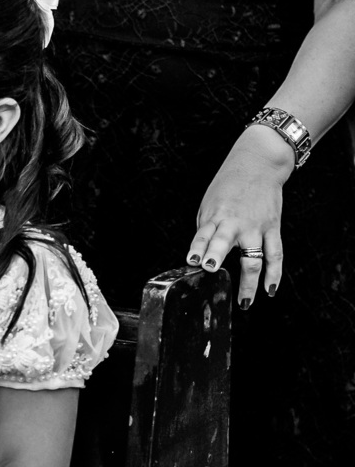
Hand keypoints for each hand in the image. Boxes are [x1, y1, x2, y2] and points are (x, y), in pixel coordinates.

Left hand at [187, 125, 293, 307]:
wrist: (258, 164)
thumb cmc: (228, 186)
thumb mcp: (209, 204)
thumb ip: (206, 228)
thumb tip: (202, 254)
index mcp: (214, 216)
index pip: (203, 234)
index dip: (197, 248)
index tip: (192, 261)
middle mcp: (234, 222)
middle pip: (225, 242)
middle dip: (217, 256)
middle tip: (212, 271)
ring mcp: (255, 227)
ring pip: (253, 257)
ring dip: (249, 281)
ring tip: (245, 301)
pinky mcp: (272, 228)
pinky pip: (275, 254)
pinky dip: (274, 274)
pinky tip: (270, 290)